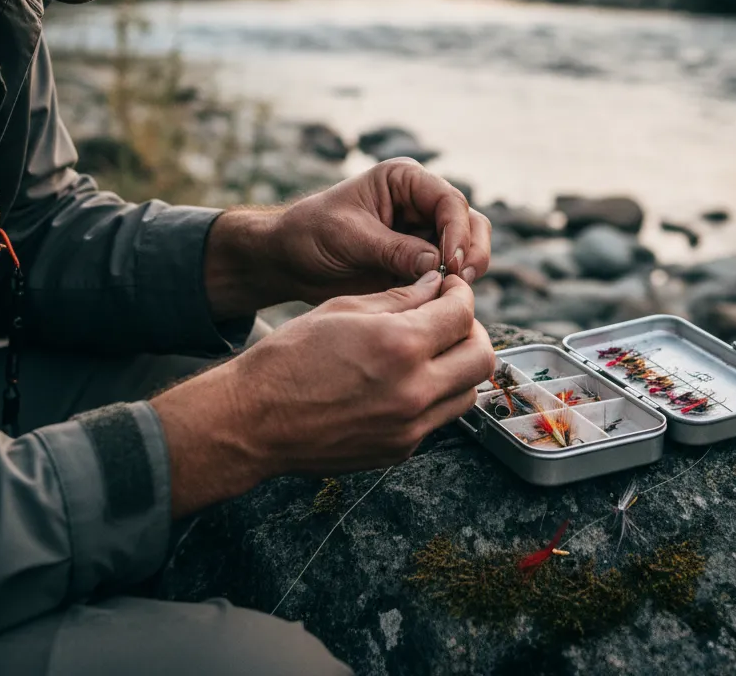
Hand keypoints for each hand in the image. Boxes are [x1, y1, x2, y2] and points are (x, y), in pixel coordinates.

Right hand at [152, 272, 494, 517]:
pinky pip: (439, 417)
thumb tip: (435, 286)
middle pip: (481, 357)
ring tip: (432, 349)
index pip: (462, 313)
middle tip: (450, 318)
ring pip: (467, 392)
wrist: (254, 420)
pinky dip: (435, 393)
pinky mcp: (400, 450)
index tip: (450, 288)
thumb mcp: (344, 310)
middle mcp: (414, 390)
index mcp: (400, 346)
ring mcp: (410, 427)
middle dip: (471, 329)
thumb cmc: (291, 357)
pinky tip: (406, 378)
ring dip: (459, 365)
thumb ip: (400, 297)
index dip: (461, 293)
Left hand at [204, 158, 491, 317]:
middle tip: (461, 279)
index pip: (447, 200)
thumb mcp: (348, 236)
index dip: (456, 230)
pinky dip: (454, 286)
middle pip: (469, 221)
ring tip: (455, 291)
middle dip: (471, 250)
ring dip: (468, 268)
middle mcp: (420, 203)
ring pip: (469, 246)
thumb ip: (392, 248)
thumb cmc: (310, 234)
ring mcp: (424, 233)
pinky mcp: (422, 262)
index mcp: (403, 181)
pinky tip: (442, 301)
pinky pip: (451, 272)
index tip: (450, 261)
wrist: (290, 261)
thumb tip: (435, 264)